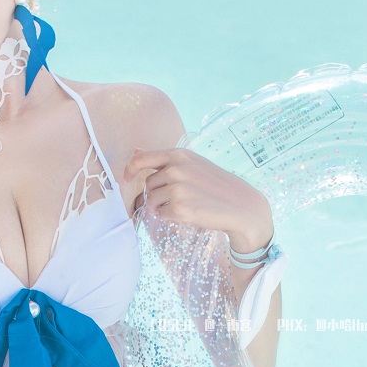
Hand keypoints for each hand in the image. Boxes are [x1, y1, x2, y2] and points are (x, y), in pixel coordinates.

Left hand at [124, 146, 272, 254]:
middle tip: (178, 198)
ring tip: (183, 205)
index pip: (143, 159)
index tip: (126, 176)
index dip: (131, 169)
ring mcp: (177, 189)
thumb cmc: (216, 185)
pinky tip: (188, 213)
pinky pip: (161, 214)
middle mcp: (176, 169)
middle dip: (157, 193)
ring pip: (152, 200)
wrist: (240, 205)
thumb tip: (135, 150)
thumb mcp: (193, 164)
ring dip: (161, 206)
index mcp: (180, 155)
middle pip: (148, 184)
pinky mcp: (179, 208)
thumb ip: (164, 159)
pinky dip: (170, 216)